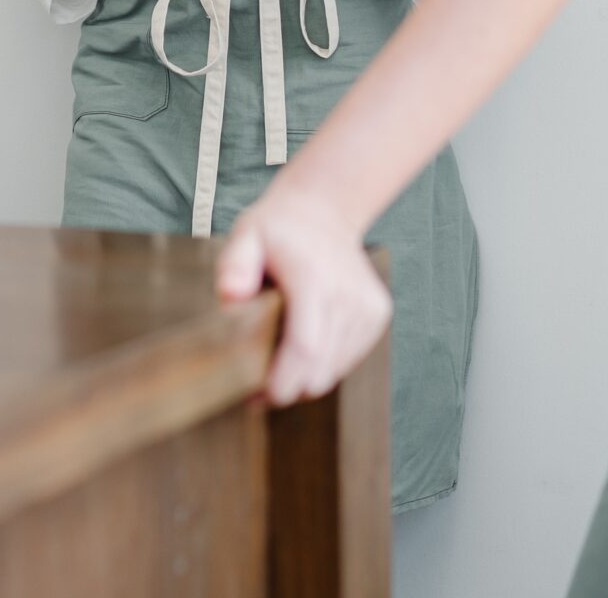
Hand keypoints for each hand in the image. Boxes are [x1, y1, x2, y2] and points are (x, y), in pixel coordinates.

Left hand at [216, 182, 390, 405]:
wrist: (324, 211)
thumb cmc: (277, 230)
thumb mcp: (245, 236)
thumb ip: (234, 267)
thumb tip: (230, 298)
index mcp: (314, 279)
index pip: (305, 346)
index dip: (284, 379)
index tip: (260, 397)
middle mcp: (348, 295)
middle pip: (321, 367)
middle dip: (288, 387)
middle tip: (255, 390)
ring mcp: (368, 306)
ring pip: (335, 369)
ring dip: (306, 377)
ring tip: (276, 366)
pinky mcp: (377, 314)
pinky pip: (348, 358)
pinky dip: (324, 363)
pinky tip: (304, 345)